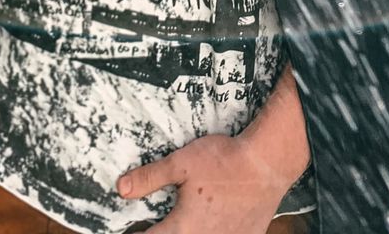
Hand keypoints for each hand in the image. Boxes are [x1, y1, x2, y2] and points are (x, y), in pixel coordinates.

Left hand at [117, 133, 287, 232]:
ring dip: (188, 232)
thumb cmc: (225, 161)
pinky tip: (214, 222)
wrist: (267, 163)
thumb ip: (150, 178)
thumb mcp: (182, 163)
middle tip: (158, 225)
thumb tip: (121, 188)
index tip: (132, 230)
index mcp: (182, 229)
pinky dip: (214, 232)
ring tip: (186, 221)